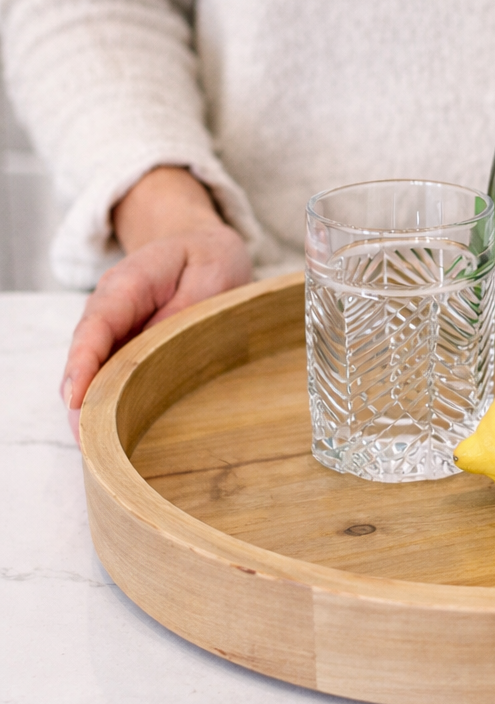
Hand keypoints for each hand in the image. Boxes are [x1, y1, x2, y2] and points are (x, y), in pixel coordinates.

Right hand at [62, 167, 251, 441]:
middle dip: (82, 405)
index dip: (83, 365)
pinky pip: (111, 381)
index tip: (75, 399)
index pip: (95, 327)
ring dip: (94, 414)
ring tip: (103, 457)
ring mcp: (113, 333)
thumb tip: (162, 347)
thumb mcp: (210, 272)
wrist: (201, 246)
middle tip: (92, 448)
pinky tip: (119, 442)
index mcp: (125, 286)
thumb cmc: (207, 259)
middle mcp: (108, 312)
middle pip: (85, 361)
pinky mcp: (124, 351)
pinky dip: (110, 409)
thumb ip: (186, 308)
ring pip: (94, 377)